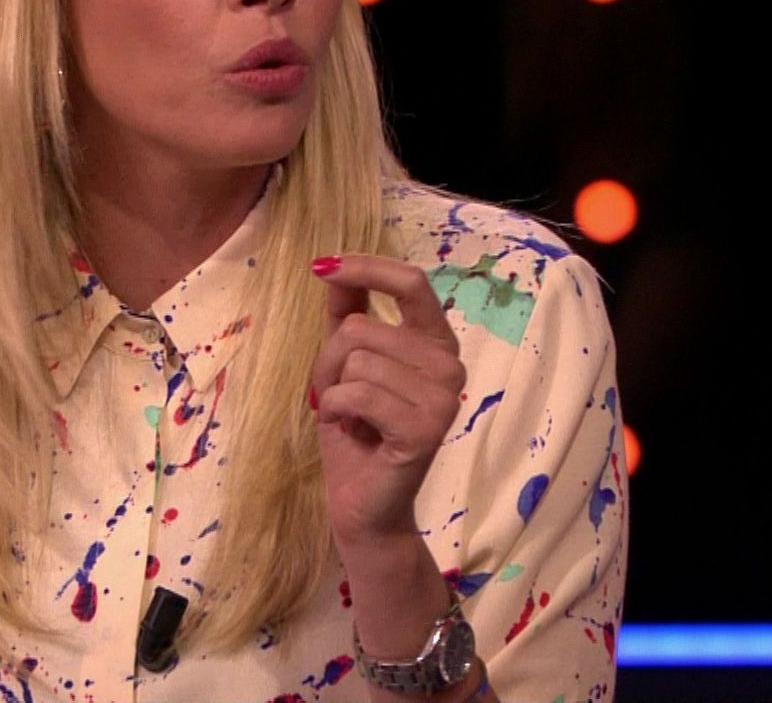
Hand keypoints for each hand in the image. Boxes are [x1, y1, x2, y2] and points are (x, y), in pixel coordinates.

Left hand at [309, 253, 467, 545]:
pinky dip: (334, 409)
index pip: (412, 283)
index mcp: (437, 344)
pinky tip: (348, 429)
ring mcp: (444, 399)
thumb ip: (345, 315)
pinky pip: (358, 392)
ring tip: (345, 416)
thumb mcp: (343, 367)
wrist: (364, 505)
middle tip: (335, 394)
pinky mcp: (425, 429)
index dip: (366, 268)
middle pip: (362, 327)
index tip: (321, 266)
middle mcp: (450, 366)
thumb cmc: (356, 433)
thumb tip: (330, 267)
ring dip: (331, 388)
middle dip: (329, 360)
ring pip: (357, 360)